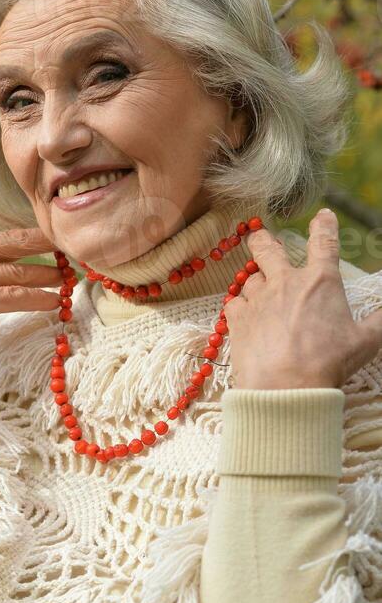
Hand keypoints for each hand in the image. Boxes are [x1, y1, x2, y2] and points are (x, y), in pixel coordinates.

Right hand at [0, 226, 62, 361]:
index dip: (22, 239)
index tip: (43, 238)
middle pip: (11, 245)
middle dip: (43, 244)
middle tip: (67, 246)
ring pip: (19, 272)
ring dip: (48, 275)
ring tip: (68, 278)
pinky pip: (16, 297)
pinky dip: (39, 298)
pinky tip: (54, 301)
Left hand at [224, 208, 381, 390]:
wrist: (285, 386)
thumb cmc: (329, 363)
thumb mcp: (366, 341)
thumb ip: (379, 320)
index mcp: (321, 282)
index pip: (324, 243)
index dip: (324, 226)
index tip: (323, 216)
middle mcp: (286, 282)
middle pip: (268, 248)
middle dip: (263, 239)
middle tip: (261, 237)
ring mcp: (259, 298)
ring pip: (251, 278)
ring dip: (256, 281)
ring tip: (260, 291)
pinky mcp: (238, 318)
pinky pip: (234, 303)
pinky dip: (240, 306)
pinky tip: (245, 315)